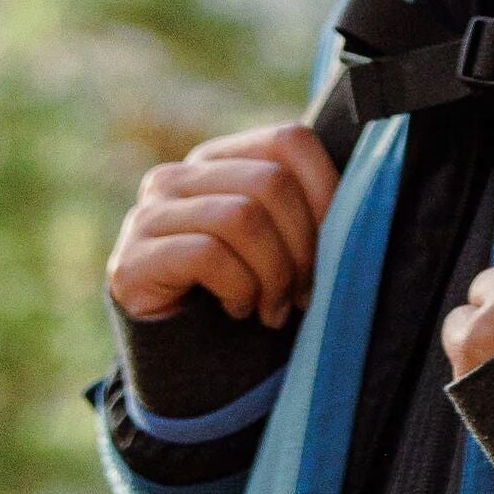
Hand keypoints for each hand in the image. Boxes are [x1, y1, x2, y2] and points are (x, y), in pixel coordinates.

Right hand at [107, 124, 338, 330]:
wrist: (181, 353)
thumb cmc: (244, 289)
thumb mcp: (280, 243)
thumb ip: (308, 213)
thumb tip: (361, 207)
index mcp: (221, 159)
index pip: (289, 140)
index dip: (327, 190)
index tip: (336, 245)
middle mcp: (179, 175)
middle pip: (271, 182)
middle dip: (302, 246)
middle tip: (304, 293)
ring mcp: (149, 213)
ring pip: (242, 217)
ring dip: (273, 274)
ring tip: (274, 308)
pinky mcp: (131, 259)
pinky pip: (207, 255)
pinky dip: (239, 289)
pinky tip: (238, 309)